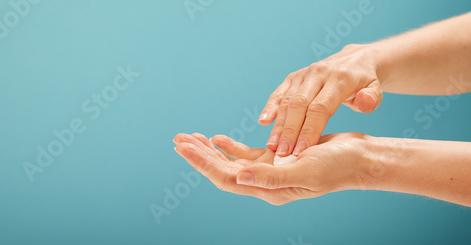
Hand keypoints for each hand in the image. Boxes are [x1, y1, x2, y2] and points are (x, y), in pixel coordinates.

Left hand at [173, 132, 372, 204]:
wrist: (357, 158)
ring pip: (231, 162)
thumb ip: (271, 177)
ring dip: (210, 150)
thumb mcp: (305, 171)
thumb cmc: (337, 166)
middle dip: (199, 155)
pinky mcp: (275, 159)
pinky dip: (230, 146)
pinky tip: (217, 138)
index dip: (203, 163)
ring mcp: (268, 171)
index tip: (184, 147)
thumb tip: (238, 175)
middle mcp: (264, 183)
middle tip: (178, 141)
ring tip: (190, 138)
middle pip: (223, 170)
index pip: (226, 177)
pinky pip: (246, 154)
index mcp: (268, 189)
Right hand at [259, 44, 382, 156]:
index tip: (301, 151)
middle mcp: (318, 74)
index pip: (320, 108)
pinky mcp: (294, 76)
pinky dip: (270, 107)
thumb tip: (363, 103)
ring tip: (272, 146)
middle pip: (299, 105)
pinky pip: (279, 92)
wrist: (355, 59)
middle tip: (282, 153)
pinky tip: (263, 122)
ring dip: (278, 124)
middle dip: (289, 131)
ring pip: (286, 100)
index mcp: (339, 79)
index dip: (309, 130)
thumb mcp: (376, 89)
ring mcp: (304, 74)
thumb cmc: (365, 82)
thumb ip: (372, 99)